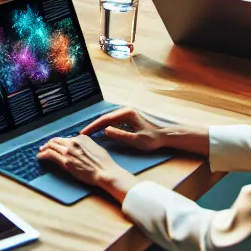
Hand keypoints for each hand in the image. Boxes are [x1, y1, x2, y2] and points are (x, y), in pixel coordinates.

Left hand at [37, 134, 136, 196]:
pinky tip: (40, 157)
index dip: (58, 141)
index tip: (55, 144)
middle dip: (49, 144)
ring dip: (44, 148)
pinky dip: (43, 155)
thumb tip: (80, 148)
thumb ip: (86, 146)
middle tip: (44, 147)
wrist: (105, 172)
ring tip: (40, 151)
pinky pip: (50, 155)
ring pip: (51, 146)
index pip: (66, 138)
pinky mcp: (65, 161)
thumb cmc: (104, 163)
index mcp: (82, 138)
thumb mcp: (96, 148)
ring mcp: (68, 151)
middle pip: (56, 141)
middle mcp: (74, 142)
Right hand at [81, 107, 207, 155]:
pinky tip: (102, 132)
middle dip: (93, 126)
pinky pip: (114, 121)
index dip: (92, 126)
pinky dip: (106, 126)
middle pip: (105, 117)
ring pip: (109, 119)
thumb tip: (105, 130)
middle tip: (82, 134)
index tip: (83, 133)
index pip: (104, 119)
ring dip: (99, 126)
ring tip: (89, 134)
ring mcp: (128, 113)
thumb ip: (120, 135)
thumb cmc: (154, 138)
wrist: (168, 134)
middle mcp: (126, 110)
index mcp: (126, 113)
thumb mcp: (137, 140)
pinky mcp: (131, 117)